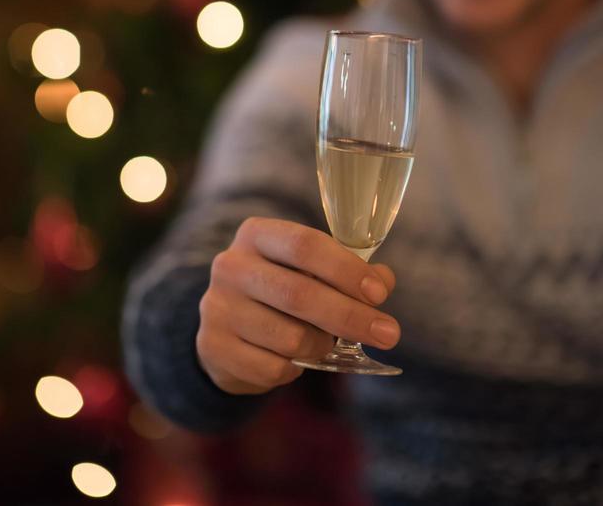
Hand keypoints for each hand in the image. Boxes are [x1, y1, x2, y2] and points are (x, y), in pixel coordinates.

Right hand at [196, 217, 399, 394]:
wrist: (225, 328)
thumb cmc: (279, 289)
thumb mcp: (308, 270)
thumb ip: (347, 272)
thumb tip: (383, 281)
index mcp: (256, 234)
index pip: (304, 245)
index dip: (345, 270)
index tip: (379, 294)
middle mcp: (231, 265)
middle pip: (299, 294)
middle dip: (351, 316)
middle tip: (389, 334)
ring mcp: (217, 307)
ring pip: (290, 337)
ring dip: (322, 345)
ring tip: (325, 342)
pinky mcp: (213, 347)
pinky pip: (274, 368)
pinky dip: (295, 369)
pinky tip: (292, 358)